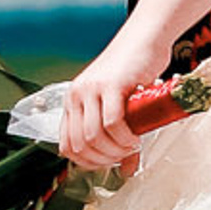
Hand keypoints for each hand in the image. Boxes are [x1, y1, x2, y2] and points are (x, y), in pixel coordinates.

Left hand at [57, 25, 168, 169]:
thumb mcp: (120, 105)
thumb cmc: (134, 70)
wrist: (144, 39)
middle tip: (124, 156)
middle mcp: (77, 96)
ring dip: (115, 150)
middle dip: (104, 159)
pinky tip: (135, 138)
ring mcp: (91, 90)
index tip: (109, 162)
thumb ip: (118, 137)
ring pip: (93, 136)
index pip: (67, 146)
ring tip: (132, 146)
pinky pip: (111, 122)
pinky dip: (124, 138)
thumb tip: (125, 170)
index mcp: (73, 101)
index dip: (87, 162)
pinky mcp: (110, 85)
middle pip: (80, 145)